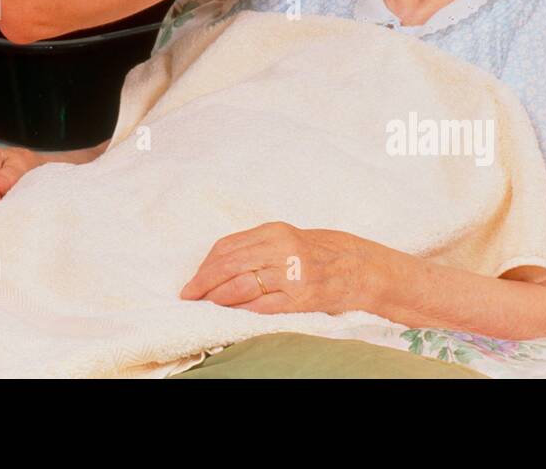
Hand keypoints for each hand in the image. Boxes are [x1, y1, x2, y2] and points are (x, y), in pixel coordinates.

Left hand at [178, 222, 385, 314]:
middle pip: (230, 265)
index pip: (228, 247)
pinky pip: (264, 305)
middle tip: (188, 296)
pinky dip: (243, 310)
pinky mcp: (302, 298)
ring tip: (204, 305)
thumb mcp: (284, 239)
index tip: (193, 279)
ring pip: (243, 285)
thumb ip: (254, 247)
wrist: (357, 266)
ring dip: (218, 297)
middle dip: (204, 283)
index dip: (205, 265)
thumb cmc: (315, 253)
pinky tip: (231, 314)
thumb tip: (214, 266)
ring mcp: (292, 274)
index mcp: (274, 231)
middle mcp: (282, 249)